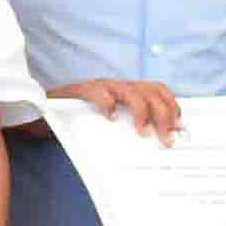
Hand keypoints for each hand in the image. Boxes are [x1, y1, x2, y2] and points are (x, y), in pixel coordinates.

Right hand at [50, 76, 183, 140]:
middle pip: (152, 92)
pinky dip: (108, 104)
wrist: (45, 111)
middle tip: (165, 137)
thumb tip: (157, 140)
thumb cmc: (80, 120)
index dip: (172, 106)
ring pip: (132, 92)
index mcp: (128, 91)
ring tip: (142, 132)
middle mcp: (118, 85)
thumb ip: (130, 126)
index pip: (159, 90)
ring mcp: (101, 86)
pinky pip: (99, 93)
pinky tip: (111, 118)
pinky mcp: (82, 91)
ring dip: (142, 112)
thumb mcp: (111, 123)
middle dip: (163, 115)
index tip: (180, 126)